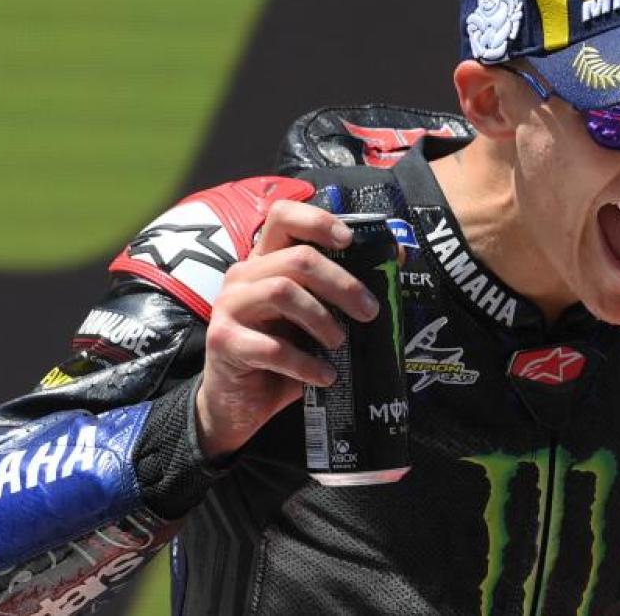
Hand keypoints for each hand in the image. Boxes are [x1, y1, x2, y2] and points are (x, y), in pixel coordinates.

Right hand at [195, 200, 381, 458]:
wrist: (239, 403)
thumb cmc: (284, 354)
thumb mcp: (316, 318)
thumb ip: (343, 291)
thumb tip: (396, 257)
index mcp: (266, 261)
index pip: (282, 216)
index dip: (317, 220)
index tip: (349, 240)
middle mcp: (244, 276)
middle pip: (297, 258)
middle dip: (342, 283)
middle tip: (369, 311)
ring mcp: (229, 306)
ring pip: (282, 291)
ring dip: (322, 319)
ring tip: (340, 343)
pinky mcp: (223, 342)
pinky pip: (271, 347)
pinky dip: (306, 363)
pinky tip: (324, 376)